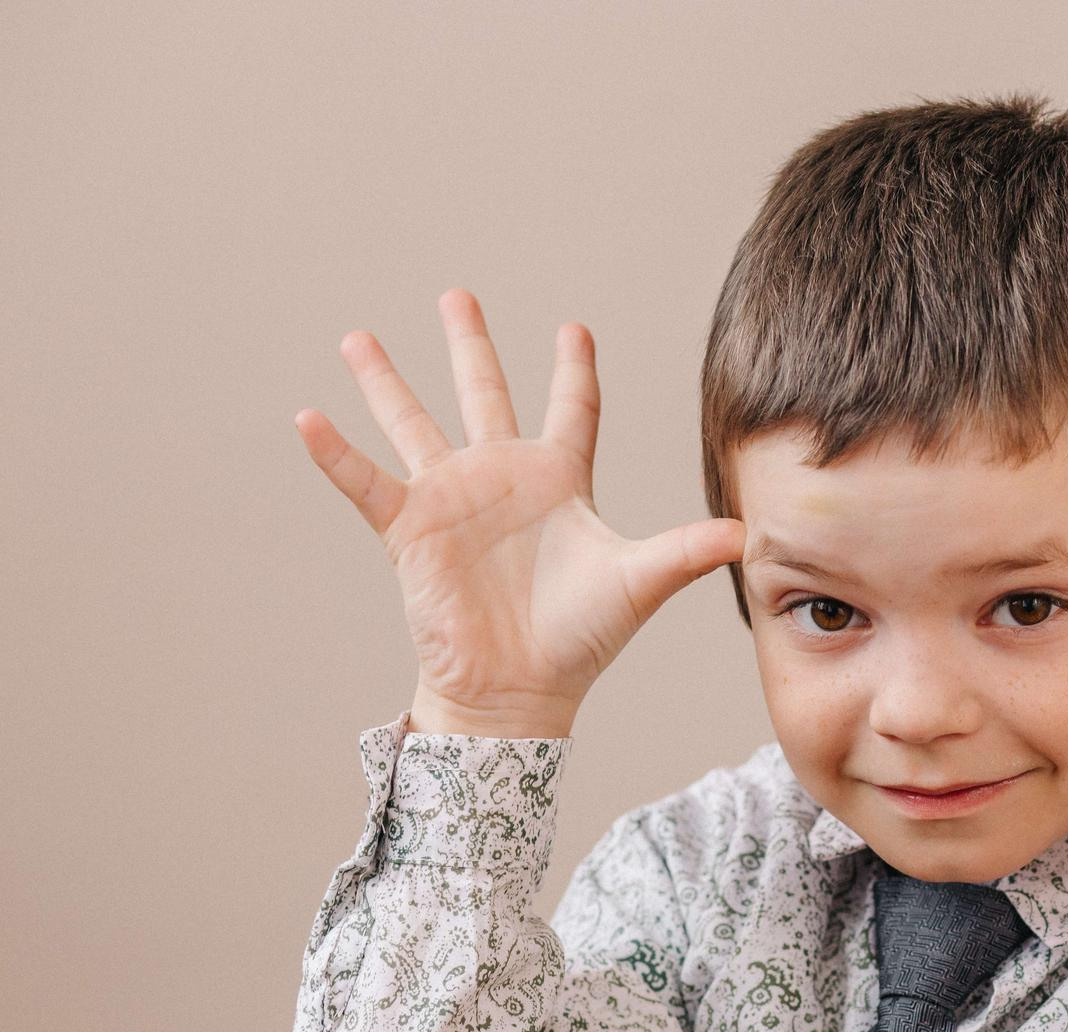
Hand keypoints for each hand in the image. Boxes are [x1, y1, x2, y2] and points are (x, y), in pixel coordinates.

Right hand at [295, 289, 744, 729]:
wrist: (521, 690)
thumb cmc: (581, 639)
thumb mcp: (639, 583)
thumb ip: (687, 549)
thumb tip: (748, 532)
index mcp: (558, 481)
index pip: (571, 410)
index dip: (573, 371)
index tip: (573, 328)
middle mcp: (501, 479)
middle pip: (485, 393)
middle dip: (472, 344)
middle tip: (457, 293)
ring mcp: (451, 500)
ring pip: (414, 423)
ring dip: (385, 381)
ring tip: (357, 337)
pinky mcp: (410, 532)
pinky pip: (366, 483)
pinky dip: (337, 454)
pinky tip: (308, 416)